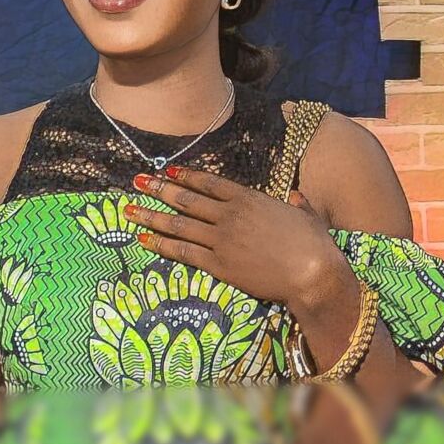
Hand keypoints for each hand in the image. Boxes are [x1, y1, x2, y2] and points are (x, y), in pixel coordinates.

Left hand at [126, 167, 349, 310]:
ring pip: (178, 224)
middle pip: (186, 199)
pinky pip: (183, 252)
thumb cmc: (315, 244)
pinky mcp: (219, 265)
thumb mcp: (308, 216)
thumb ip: (298, 204)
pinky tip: (143, 240)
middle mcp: (229, 215)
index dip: (186, 176)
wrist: (312, 272)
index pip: (209, 183)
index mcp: (249, 198)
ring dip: (150, 215)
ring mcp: (222, 239)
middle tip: (137, 182)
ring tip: (128, 209)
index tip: (168, 171)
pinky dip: (161, 245)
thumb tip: (297, 196)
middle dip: (159, 189)